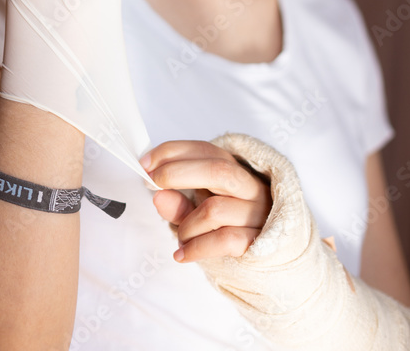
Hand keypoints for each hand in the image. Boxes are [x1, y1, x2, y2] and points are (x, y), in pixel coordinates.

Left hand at [140, 139, 272, 262]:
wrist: (265, 260)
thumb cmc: (225, 227)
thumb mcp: (197, 211)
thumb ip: (179, 203)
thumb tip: (158, 196)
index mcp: (234, 169)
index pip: (204, 149)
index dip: (172, 152)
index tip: (145, 164)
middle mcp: (250, 186)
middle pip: (217, 169)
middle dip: (178, 174)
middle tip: (153, 187)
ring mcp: (257, 213)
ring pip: (215, 209)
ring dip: (186, 224)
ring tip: (179, 237)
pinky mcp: (258, 241)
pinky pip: (224, 240)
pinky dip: (196, 248)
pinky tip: (181, 254)